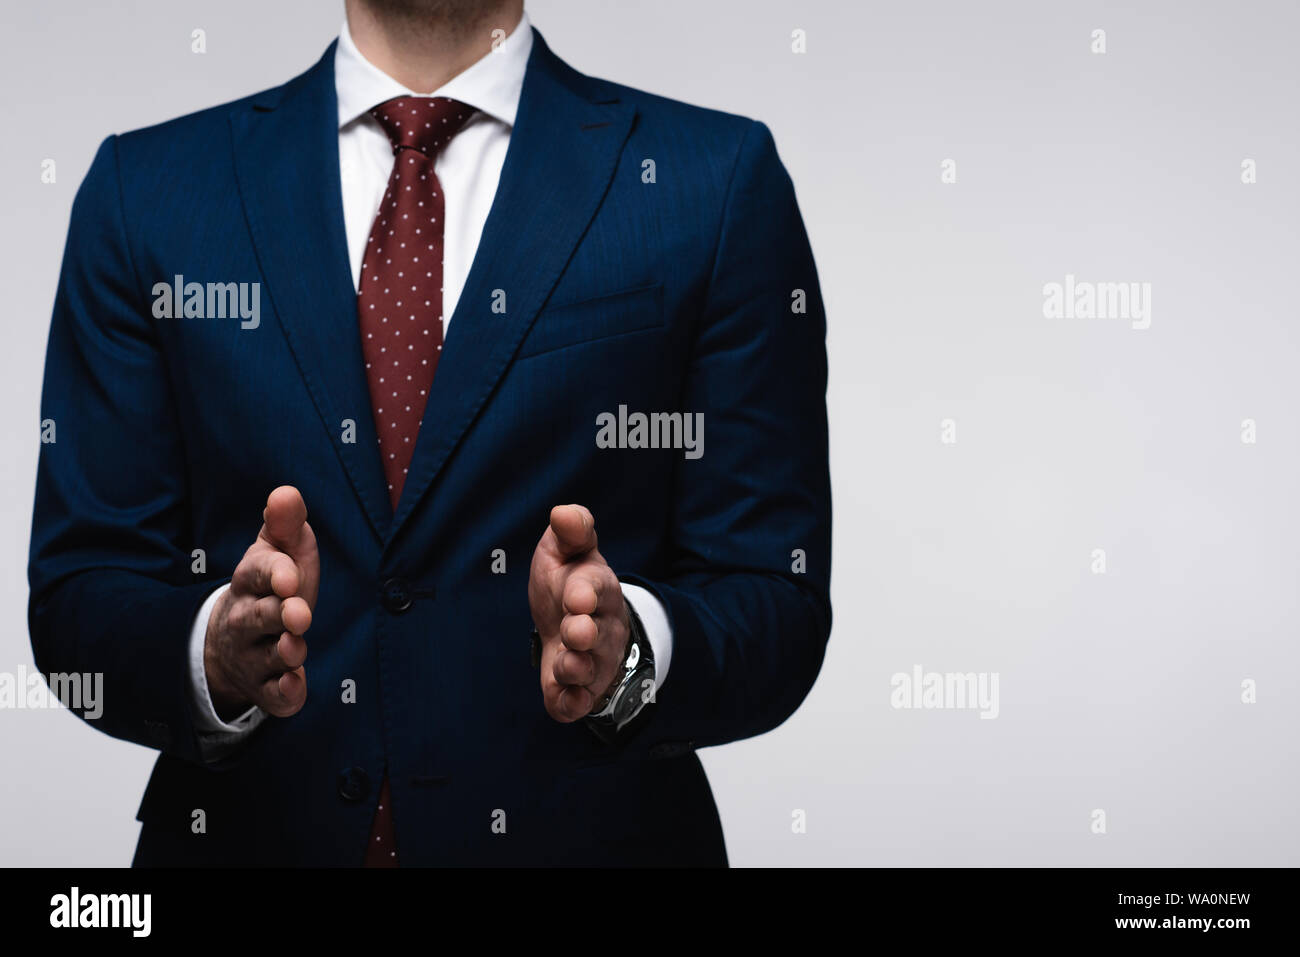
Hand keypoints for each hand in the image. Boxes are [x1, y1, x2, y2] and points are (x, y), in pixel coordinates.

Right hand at [204, 486, 319, 719]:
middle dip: (279, 615)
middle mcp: (246, 620)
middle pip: (259, 617)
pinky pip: (273, 697)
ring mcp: (253, 656)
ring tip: (294, 647)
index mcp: (250, 581)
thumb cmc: (270, 587)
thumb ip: (285, 523)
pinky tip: (296, 686)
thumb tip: (287, 492)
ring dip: (283, 653)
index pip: (257, 573)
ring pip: (268, 657)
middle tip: (300, 613)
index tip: (290, 575)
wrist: (233, 642)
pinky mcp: (266, 689)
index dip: (273, 573)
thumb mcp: (277, 552)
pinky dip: (284, 694)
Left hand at [528, 504, 630, 721]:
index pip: (595, 588)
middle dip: (585, 633)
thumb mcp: (567, 551)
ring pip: (589, 670)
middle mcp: (599, 627)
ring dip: (577, 668)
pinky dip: (571, 704)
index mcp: (594, 589)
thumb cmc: (568, 583)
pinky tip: (563, 701)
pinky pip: (577, 703)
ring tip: (565, 664)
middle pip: (597, 633)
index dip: (586, 593)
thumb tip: (562, 512)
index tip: (576, 595)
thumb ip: (570, 531)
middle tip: (575, 630)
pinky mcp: (578, 691)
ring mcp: (591, 661)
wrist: (578, 626)